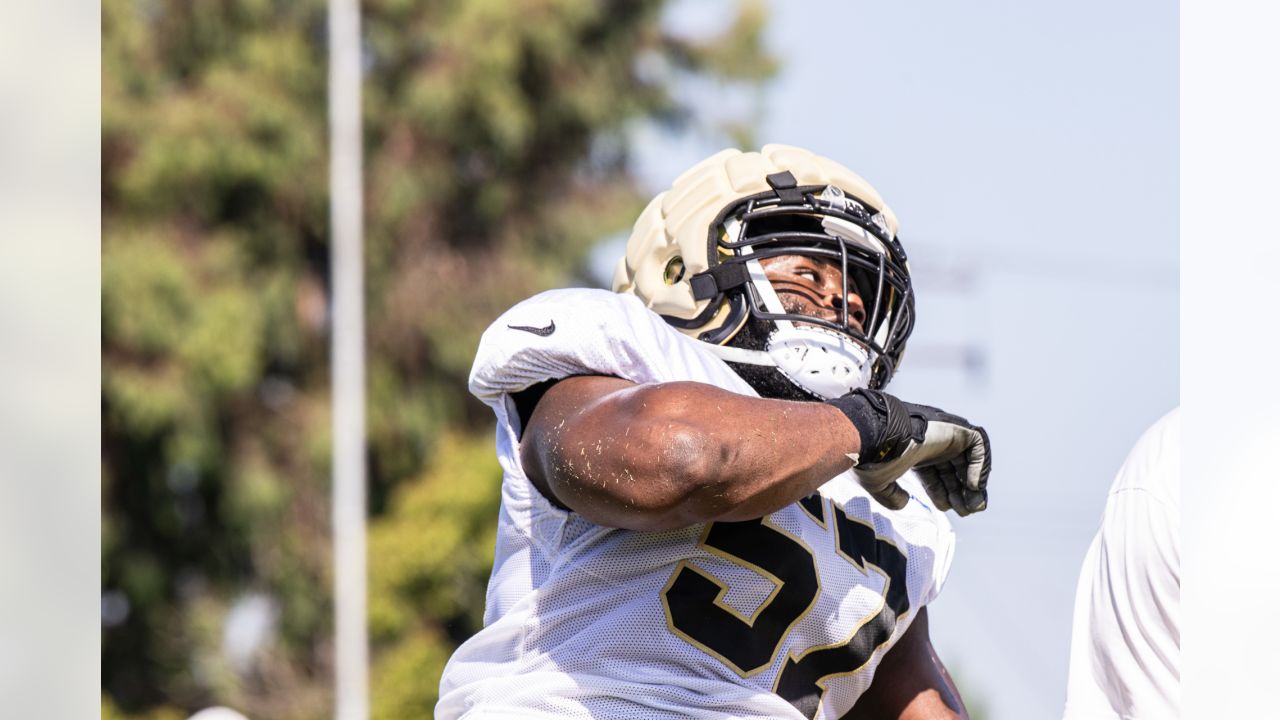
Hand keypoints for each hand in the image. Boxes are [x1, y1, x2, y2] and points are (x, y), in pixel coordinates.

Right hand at [826, 389, 989, 514]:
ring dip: (972, 483)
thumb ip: (891, 495)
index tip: (945, 508)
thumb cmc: (873, 458)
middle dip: (960, 492)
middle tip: (966, 511)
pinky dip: (979, 466)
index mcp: (913, 452)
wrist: (876, 436)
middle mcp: (930, 442)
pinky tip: (971, 485)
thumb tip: (903, 504)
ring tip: (972, 503)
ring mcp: (943, 434)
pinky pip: (978, 445)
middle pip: (953, 469)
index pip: (935, 473)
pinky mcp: (955, 429)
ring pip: (968, 459)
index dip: (941, 492)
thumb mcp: (879, 483)